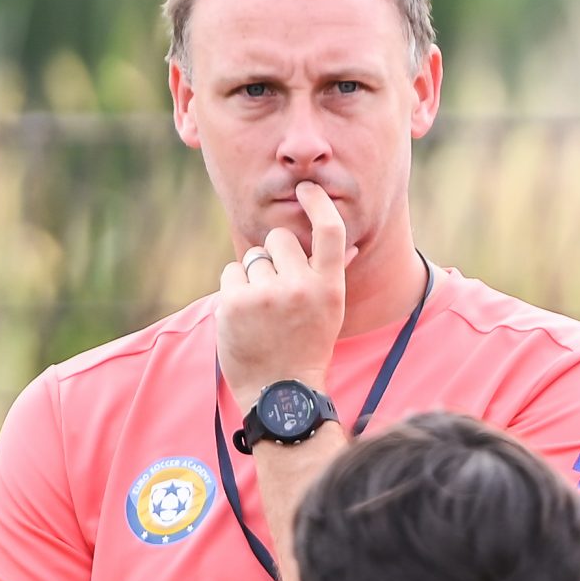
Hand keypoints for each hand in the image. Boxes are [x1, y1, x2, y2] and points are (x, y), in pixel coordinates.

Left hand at [217, 180, 351, 406]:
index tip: (307, 189)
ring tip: (261, 309)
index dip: (319, 203)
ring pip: (252, 257)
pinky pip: (231, 273)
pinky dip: (234, 289)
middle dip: (274, 255)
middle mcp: (301, 288)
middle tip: (276, 288)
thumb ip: (332, 275)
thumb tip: (349, 245)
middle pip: (279, 239)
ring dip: (253, 276)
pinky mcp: (237, 303)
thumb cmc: (307, 348)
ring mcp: (267, 295)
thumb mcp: (329, 312)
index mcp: (330, 288)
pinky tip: (244, 314)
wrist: (280, 391)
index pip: (330, 231)